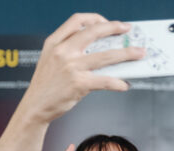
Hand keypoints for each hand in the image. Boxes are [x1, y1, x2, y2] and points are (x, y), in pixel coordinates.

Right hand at [19, 14, 144, 124]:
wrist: (35, 107)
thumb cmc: (45, 86)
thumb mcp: (49, 60)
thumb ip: (67, 50)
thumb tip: (99, 48)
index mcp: (54, 43)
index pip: (77, 21)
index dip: (95, 18)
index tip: (107, 22)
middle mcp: (62, 52)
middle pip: (94, 32)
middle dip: (115, 28)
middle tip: (127, 30)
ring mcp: (71, 67)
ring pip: (106, 56)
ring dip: (126, 53)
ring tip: (138, 54)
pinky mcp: (78, 84)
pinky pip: (104, 81)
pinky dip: (118, 83)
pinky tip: (124, 84)